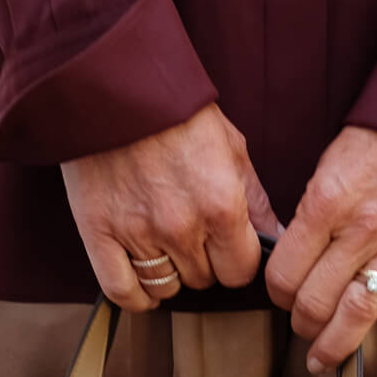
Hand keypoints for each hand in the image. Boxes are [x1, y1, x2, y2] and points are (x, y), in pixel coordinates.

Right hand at [61, 102, 281, 308]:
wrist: (114, 82)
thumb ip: (255, 200)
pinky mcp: (99, 234)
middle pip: (203, 280)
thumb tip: (276, 237)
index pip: (241, 272)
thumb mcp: (232, 147)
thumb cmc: (176, 112)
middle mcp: (181, 227)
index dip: (236, 260)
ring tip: (163, 243)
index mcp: (221, 206)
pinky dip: (136, 293)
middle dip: (202, 261)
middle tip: (190, 231)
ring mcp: (138, 233)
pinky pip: (124, 293)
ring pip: (166, 288)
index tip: (226, 246)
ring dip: (169, 273)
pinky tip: (142, 275)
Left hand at [263, 125, 376, 371]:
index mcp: (327, 203)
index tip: (280, 294)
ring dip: (335, 345)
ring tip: (324, 360)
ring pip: (359, 315)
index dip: (275, 293)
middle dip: (301, 322)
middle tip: (301, 325)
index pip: (283, 273)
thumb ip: (315, 209)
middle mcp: (363, 230)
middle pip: (315, 302)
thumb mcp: (333, 159)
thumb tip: (295, 253)